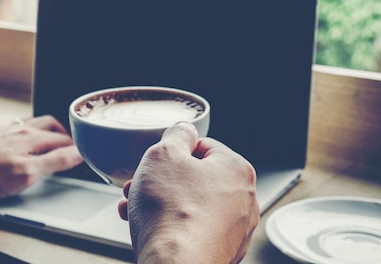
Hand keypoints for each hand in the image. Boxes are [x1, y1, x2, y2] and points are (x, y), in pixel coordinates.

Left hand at [0, 115, 82, 199]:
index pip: (64, 140)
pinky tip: (28, 142)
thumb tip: (77, 153)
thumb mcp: (27, 174)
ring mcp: (6, 131)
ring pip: (35, 124)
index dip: (77, 148)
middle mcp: (19, 129)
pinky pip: (19, 127)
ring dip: (49, 131)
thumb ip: (55, 161)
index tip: (86, 155)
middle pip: (51, 126)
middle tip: (73, 147)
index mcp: (31, 137)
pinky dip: (31, 132)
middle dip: (65, 135)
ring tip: (55, 141)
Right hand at [118, 122, 259, 263]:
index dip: (172, 152)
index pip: (202, 146)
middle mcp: (244, 199)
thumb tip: (184, 130)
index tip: (156, 163)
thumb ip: (176, 134)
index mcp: (236, 168)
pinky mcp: (223, 251)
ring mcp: (235, 229)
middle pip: (196, 177)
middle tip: (139, 186)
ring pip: (192, 204)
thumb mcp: (163, 154)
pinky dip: (174, 225)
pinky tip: (150, 228)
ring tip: (136, 208)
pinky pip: (195, 229)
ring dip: (162, 202)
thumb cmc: (170, 212)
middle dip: (162, 180)